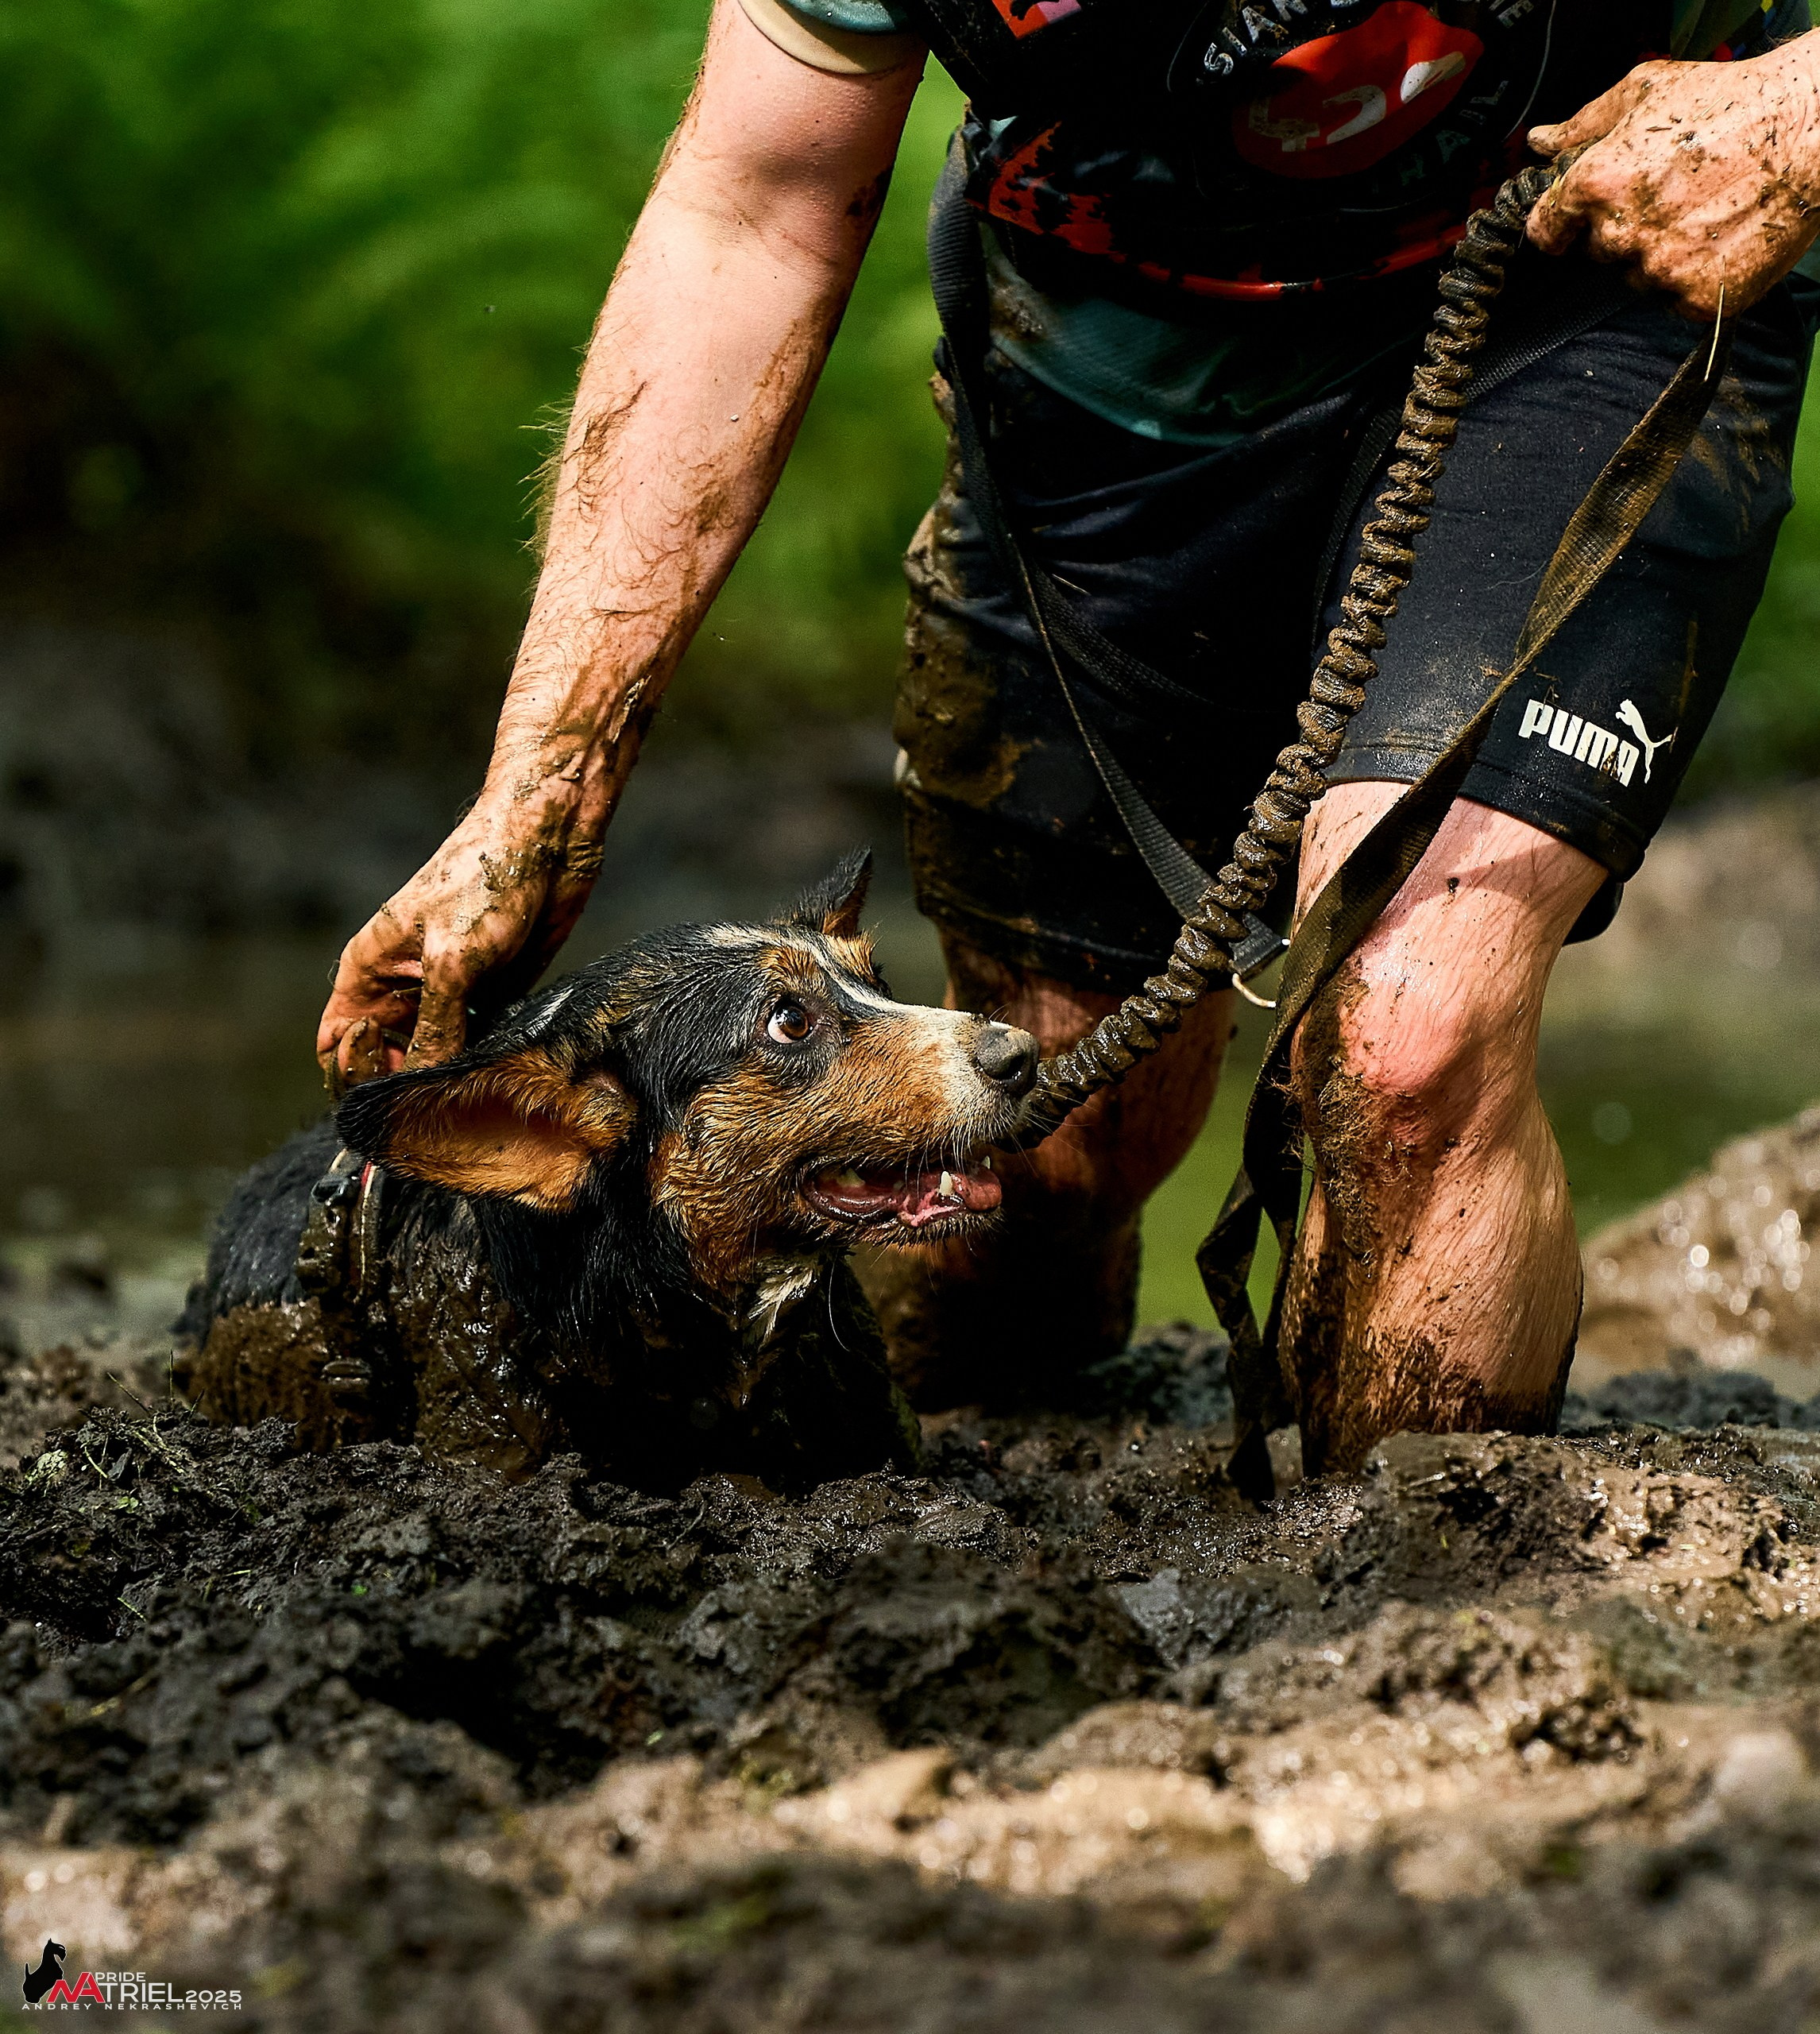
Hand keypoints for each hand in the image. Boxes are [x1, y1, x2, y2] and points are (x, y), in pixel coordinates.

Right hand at [315, 792, 602, 1089]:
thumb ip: (434, 1027)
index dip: (353, 1077)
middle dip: (403, 1088)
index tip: (391, 1093)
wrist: (548, 840)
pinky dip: (482, 1062)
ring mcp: (445, 995)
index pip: (336, 1045)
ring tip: (471, 1096)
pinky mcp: (489, 997)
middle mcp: (400, 988)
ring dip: (447, 1079)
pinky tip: (501, 1072)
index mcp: (367, 971)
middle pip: (383, 1061)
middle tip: (438, 1106)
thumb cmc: (486, 878)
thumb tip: (420, 1085)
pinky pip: (475, 1045)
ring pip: (432, 1058)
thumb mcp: (452, 961)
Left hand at [1528, 37, 1819, 319]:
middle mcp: (1620, 234)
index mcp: (1595, 186)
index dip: (1560, 224)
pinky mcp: (1695, 297)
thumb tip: (1543, 143)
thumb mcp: (1648, 92)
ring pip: (1638, 277)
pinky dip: (1694, 277)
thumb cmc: (1732, 103)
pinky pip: (1676, 298)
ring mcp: (1659, 270)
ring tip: (1702, 210)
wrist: (1810, 129)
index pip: (1546, 230)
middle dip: (1623, 228)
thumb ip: (1585, 125)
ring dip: (1660, 254)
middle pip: (1598, 252)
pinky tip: (1719, 238)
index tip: (1574, 223)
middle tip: (1671, 193)